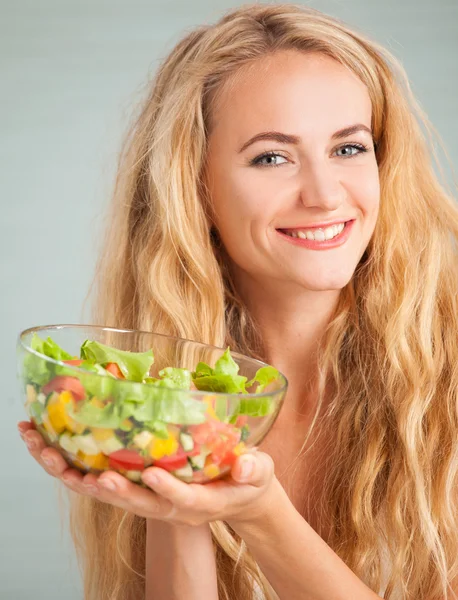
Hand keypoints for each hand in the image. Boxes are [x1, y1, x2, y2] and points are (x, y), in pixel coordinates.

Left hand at [18, 420, 277, 526]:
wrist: (237, 495)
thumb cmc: (249, 480)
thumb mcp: (259, 474)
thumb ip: (253, 469)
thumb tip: (245, 466)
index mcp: (202, 502)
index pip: (183, 500)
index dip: (168, 488)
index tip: (153, 474)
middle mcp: (172, 507)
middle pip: (139, 504)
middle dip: (117, 491)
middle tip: (97, 478)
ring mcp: (155, 500)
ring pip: (117, 496)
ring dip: (89, 483)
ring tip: (63, 464)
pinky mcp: (144, 489)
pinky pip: (112, 485)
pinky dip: (86, 474)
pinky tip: (61, 453)